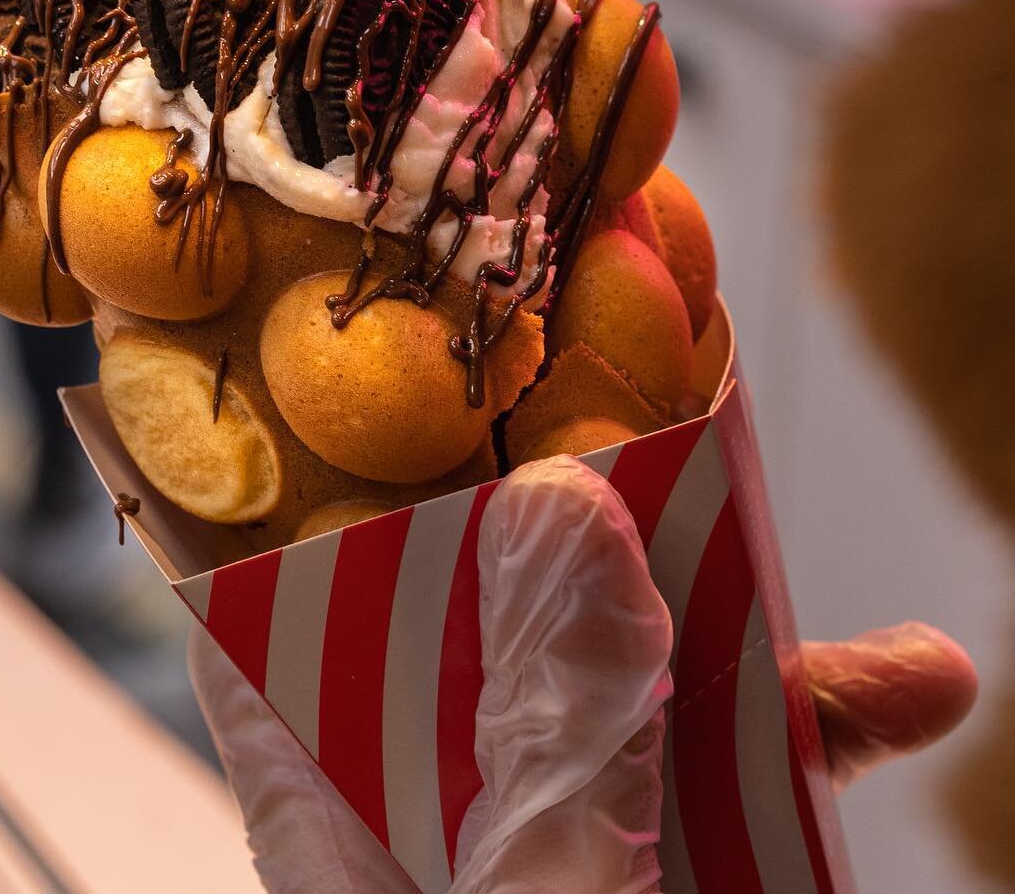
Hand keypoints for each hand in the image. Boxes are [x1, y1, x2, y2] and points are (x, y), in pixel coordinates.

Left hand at [190, 459, 975, 892]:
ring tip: (865, 639)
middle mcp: (429, 814)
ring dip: (733, 627)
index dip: (297, 458)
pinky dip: (801, 733)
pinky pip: (713, 778)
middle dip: (577, 513)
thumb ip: (547, 736)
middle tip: (665, 417)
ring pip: (615, 681)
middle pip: (472, 606)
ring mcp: (543, 849)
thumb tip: (549, 509)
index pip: (266, 599)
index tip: (357, 334)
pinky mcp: (643, 875)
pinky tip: (907, 695)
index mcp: (338, 817)